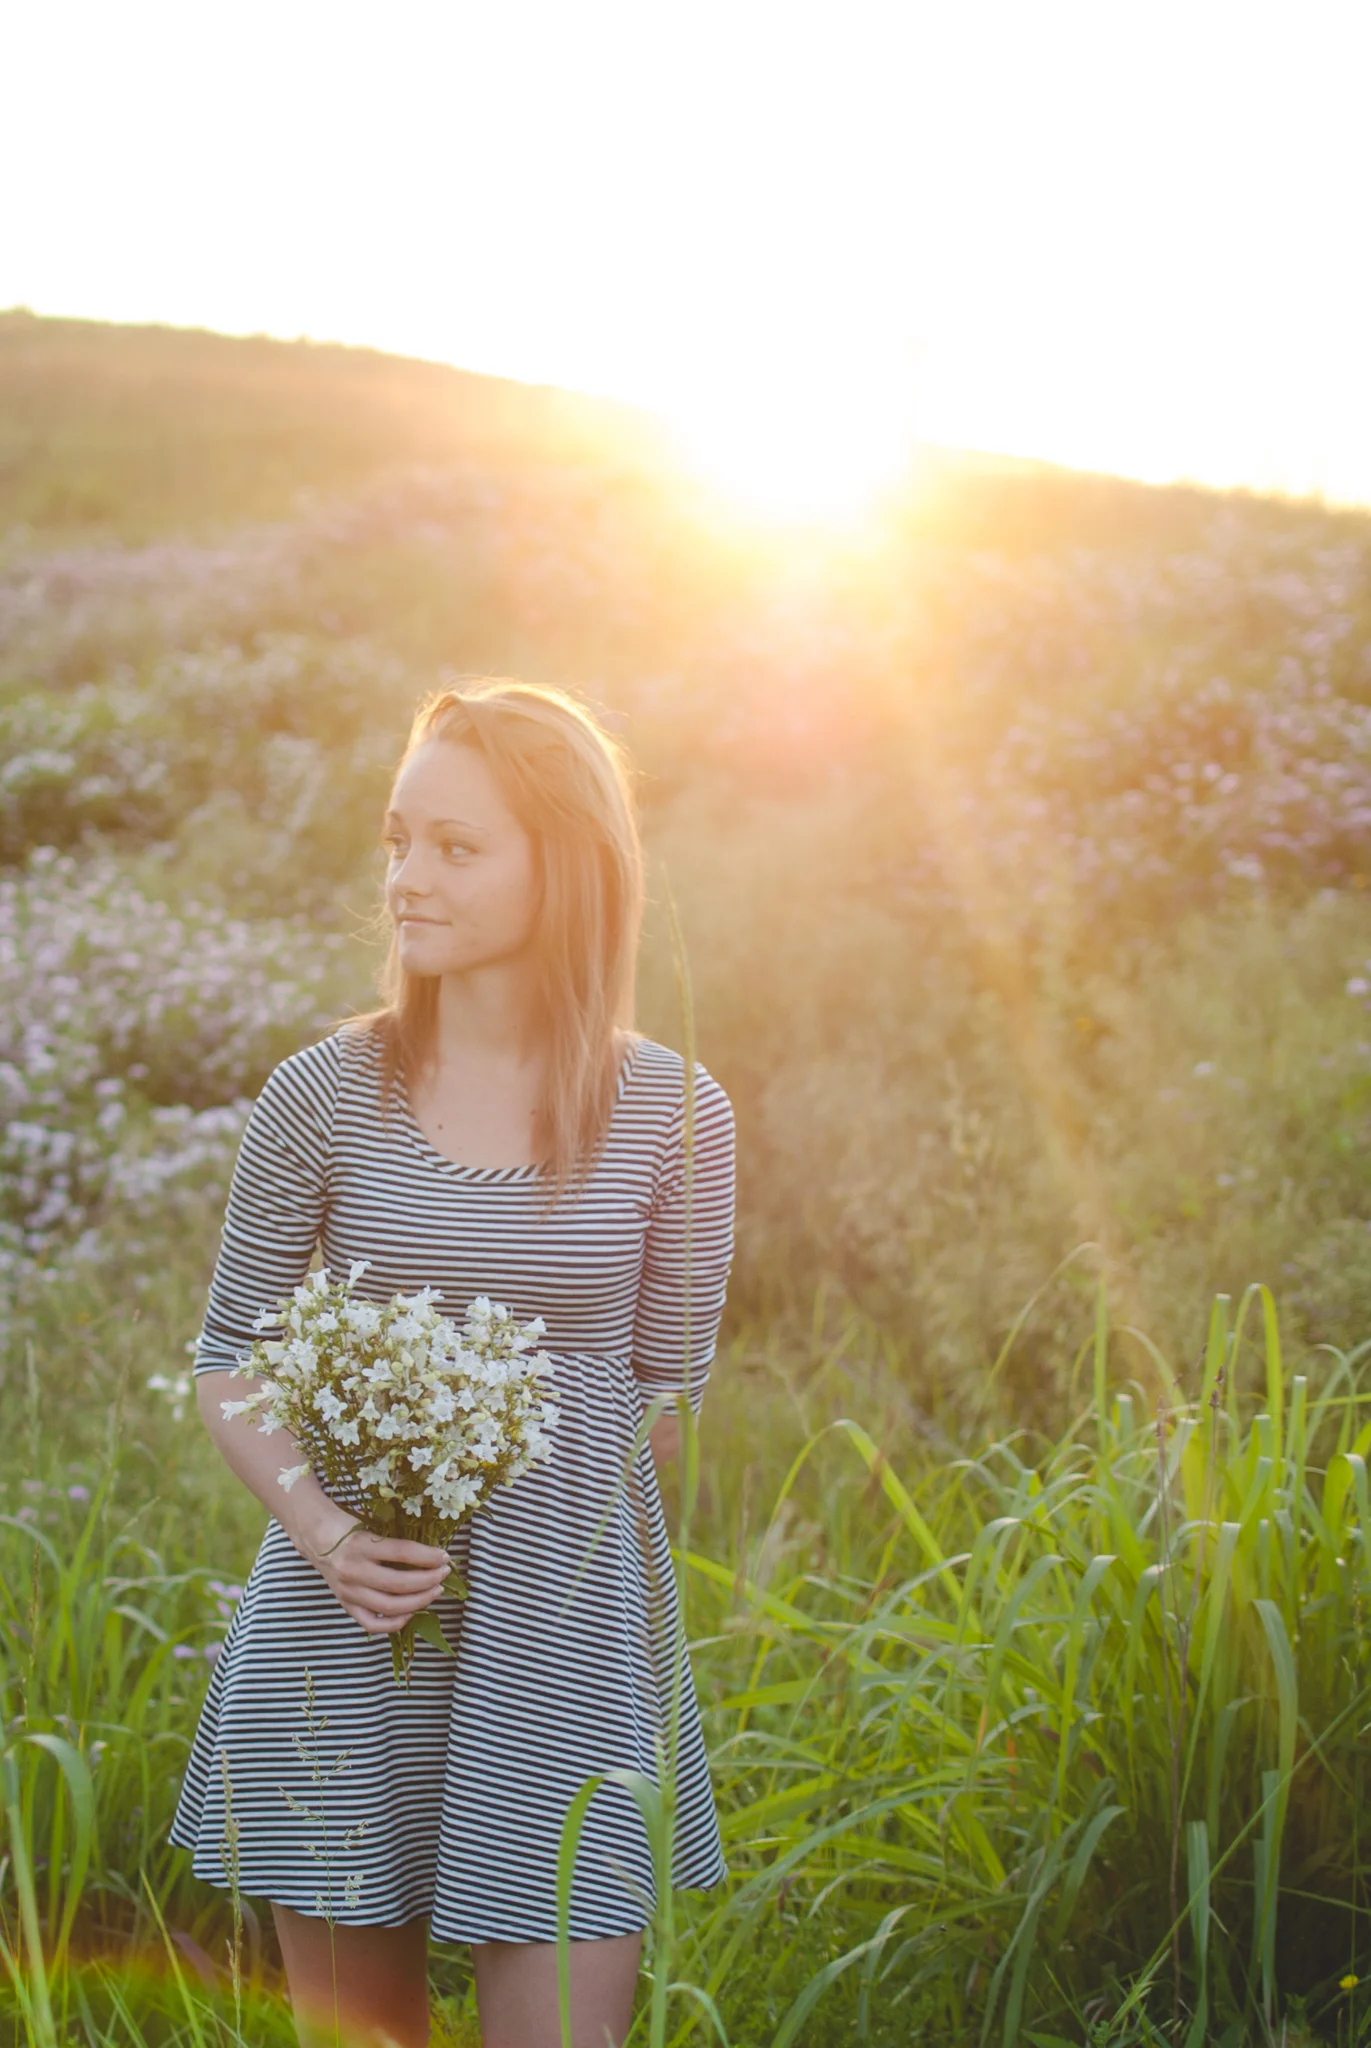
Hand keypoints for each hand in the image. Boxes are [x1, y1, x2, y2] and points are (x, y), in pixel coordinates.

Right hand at [286, 1499, 452, 1635]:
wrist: (315, 1537)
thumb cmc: (347, 1527)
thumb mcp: (370, 1525)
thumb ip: (395, 1539)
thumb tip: (432, 1552)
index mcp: (360, 1545)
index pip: (402, 1552)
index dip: (428, 1556)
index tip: (445, 1556)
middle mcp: (353, 1570)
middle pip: (399, 1584)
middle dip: (428, 1580)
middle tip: (444, 1574)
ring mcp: (348, 1592)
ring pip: (389, 1606)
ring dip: (418, 1601)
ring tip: (435, 1591)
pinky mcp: (345, 1605)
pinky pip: (372, 1624)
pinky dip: (394, 1623)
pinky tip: (410, 1613)